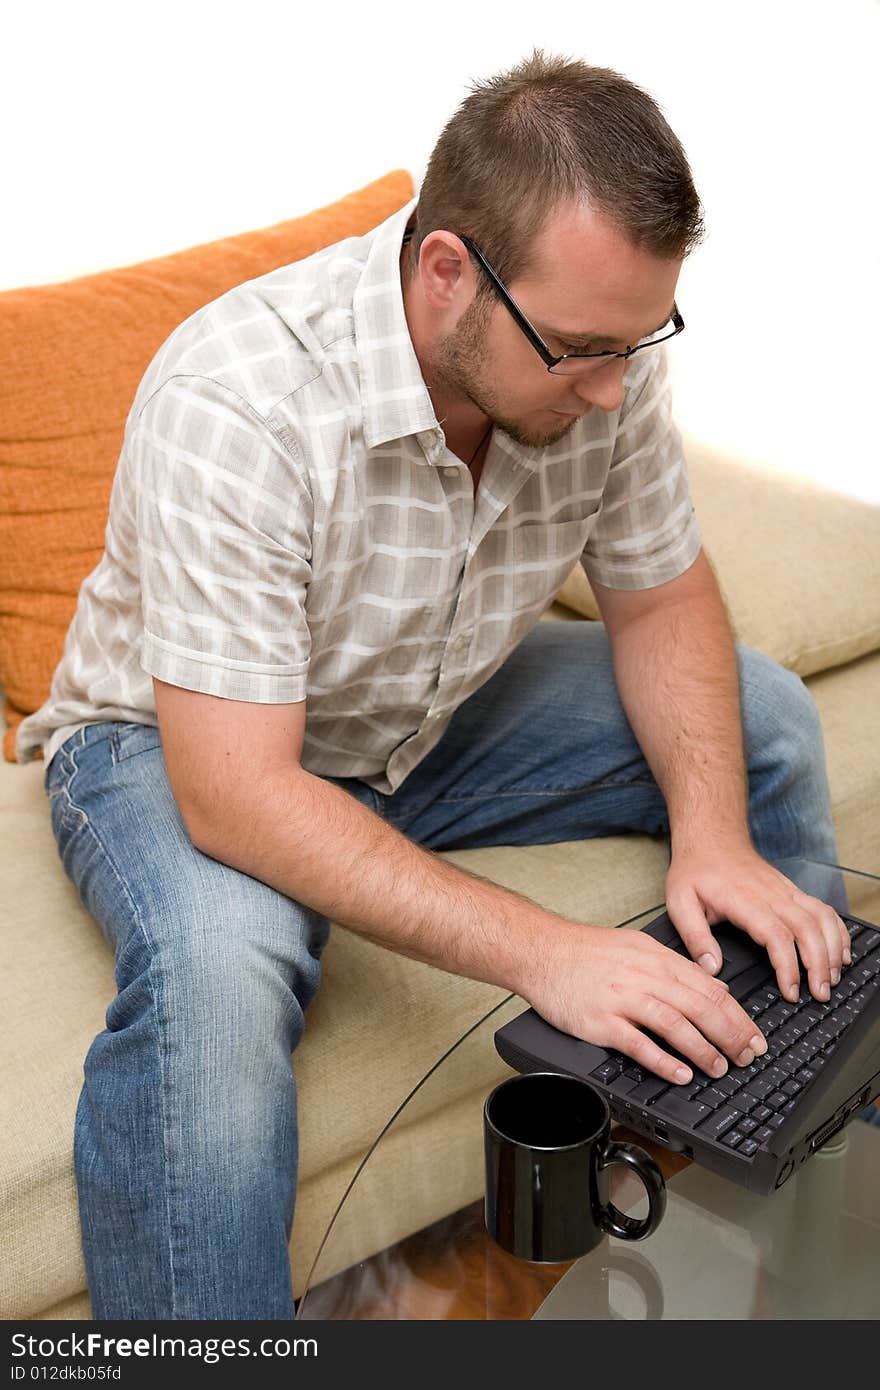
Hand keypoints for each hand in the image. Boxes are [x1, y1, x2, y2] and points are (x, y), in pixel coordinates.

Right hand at [529, 922, 769, 1085]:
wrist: (542, 951)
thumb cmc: (587, 952)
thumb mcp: (640, 946)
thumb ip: (680, 968)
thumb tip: (717, 986)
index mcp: (658, 960)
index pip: (710, 989)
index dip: (739, 1016)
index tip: (754, 1037)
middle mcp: (645, 977)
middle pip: (700, 1007)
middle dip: (730, 1035)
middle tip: (747, 1057)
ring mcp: (623, 999)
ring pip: (675, 1024)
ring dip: (702, 1049)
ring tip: (719, 1068)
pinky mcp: (601, 1021)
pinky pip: (637, 1043)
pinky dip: (662, 1060)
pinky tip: (679, 1073)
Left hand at [665, 838, 850, 1002]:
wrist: (711, 837)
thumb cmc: (696, 870)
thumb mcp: (680, 902)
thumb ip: (695, 937)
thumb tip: (711, 968)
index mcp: (744, 900)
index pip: (776, 935)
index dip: (788, 966)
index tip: (790, 991)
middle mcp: (771, 894)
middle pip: (808, 929)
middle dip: (819, 965)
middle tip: (819, 994)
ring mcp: (785, 890)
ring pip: (821, 919)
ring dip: (832, 949)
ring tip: (832, 978)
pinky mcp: (792, 889)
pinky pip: (823, 909)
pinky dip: (837, 930)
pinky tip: (839, 952)